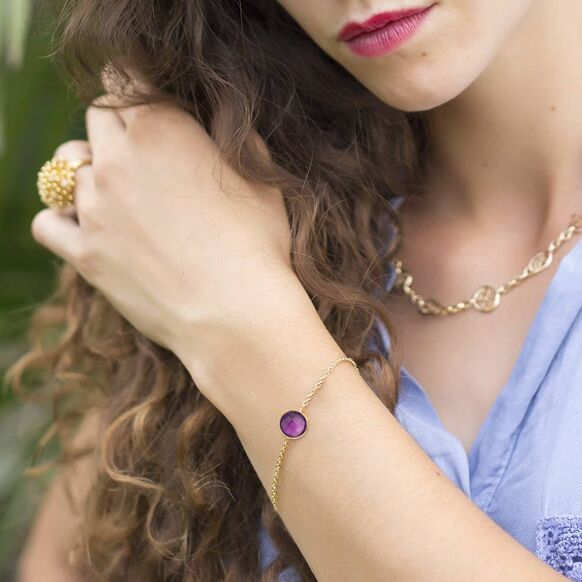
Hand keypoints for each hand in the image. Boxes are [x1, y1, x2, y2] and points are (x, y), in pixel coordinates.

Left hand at [31, 92, 297, 354]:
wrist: (236, 313)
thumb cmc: (259, 245)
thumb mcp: (261, 181)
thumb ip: (236, 138)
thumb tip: (223, 120)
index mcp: (163, 128)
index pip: (127, 76)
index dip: (136, 83)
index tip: (146, 99)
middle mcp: (118, 158)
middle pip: (96, 114)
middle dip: (116, 124)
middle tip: (140, 149)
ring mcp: (95, 207)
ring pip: (66, 165)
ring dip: (89, 170)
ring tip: (116, 192)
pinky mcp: (84, 253)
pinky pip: (47, 222)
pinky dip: (60, 218)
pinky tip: (83, 224)